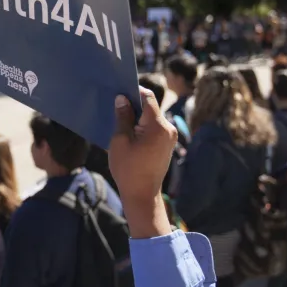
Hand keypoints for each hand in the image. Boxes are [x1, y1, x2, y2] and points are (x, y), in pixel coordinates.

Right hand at [109, 88, 177, 237]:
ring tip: (121, 122)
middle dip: (134, 105)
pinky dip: (143, 127)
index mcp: (157, 126)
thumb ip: (122, 117)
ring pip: (152, 118)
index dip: (133, 91)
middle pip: (150, 107)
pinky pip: (154, 128)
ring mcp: (170, 137)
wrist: (142, 195)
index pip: (147, 98)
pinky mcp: (167, 144)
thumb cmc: (128, 169)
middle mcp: (168, 129)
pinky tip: (129, 134)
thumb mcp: (120, 141)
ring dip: (137, 117)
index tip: (119, 91)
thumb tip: (122, 99)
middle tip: (116, 107)